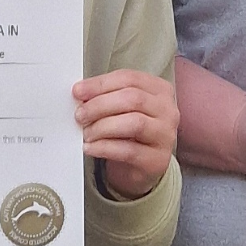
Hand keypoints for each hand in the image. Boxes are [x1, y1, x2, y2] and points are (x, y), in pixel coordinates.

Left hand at [75, 69, 177, 199]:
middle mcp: (167, 110)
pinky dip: (104, 148)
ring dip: (102, 127)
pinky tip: (91, 148)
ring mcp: (165, 136)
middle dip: (99, 105)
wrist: (141, 166)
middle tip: (80, 115)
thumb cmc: (129, 133)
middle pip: (132, 99)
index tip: (78, 91)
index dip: (101, 84)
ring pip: (133, 123)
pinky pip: (128, 151)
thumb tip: (81, 94)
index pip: (129, 78)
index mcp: (160, 90)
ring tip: (86, 133)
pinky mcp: (157, 160)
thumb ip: (107, 97)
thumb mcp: (122, 109)